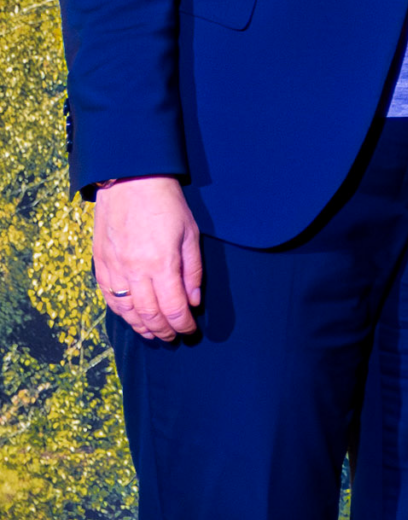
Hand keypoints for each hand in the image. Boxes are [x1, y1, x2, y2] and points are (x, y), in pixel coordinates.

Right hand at [93, 176, 200, 341]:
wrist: (131, 181)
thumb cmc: (167, 205)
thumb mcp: (191, 235)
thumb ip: (193, 271)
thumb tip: (193, 302)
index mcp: (161, 264)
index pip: (173, 308)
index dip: (183, 325)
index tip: (190, 331)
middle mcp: (135, 271)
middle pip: (149, 315)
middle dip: (163, 330)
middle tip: (174, 338)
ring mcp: (114, 268)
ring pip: (126, 310)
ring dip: (141, 326)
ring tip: (155, 333)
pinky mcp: (100, 263)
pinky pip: (109, 297)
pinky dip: (121, 312)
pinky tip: (131, 317)